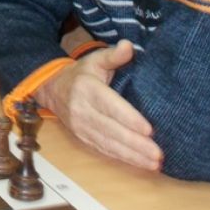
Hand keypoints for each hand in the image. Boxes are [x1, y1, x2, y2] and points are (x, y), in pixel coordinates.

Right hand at [34, 40, 162, 170]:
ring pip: (108, 144)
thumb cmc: (81, 74)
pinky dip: (122, 158)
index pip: (110, 106)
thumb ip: (112, 55)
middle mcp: (82, 110)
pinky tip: (140, 163)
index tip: (149, 130)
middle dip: (135, 144)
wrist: (52, 89)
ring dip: (132, 156)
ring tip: (154, 163)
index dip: (129, 119)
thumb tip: (128, 46)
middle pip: (111, 130)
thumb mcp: (94, 59)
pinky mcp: (82, 138)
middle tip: (158, 154)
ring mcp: (81, 127)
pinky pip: (103, 150)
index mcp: (87, 89)